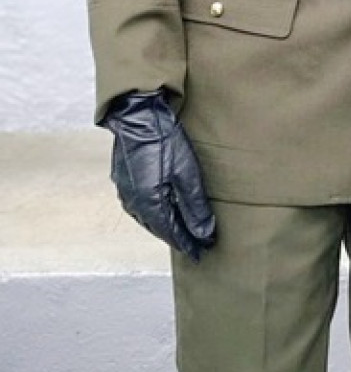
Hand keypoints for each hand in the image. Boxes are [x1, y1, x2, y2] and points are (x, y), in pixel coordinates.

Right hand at [103, 89, 215, 260]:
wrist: (138, 117)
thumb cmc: (164, 142)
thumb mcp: (187, 175)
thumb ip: (195, 207)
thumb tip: (204, 234)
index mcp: (150, 205)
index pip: (172, 234)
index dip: (187, 244)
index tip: (201, 254)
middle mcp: (134, 204)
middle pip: (159, 228)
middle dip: (178, 237)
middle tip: (196, 245)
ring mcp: (126, 193)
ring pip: (149, 219)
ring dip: (165, 226)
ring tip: (182, 231)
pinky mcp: (124, 182)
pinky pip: (141, 206)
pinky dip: (155, 213)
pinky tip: (164, 210)